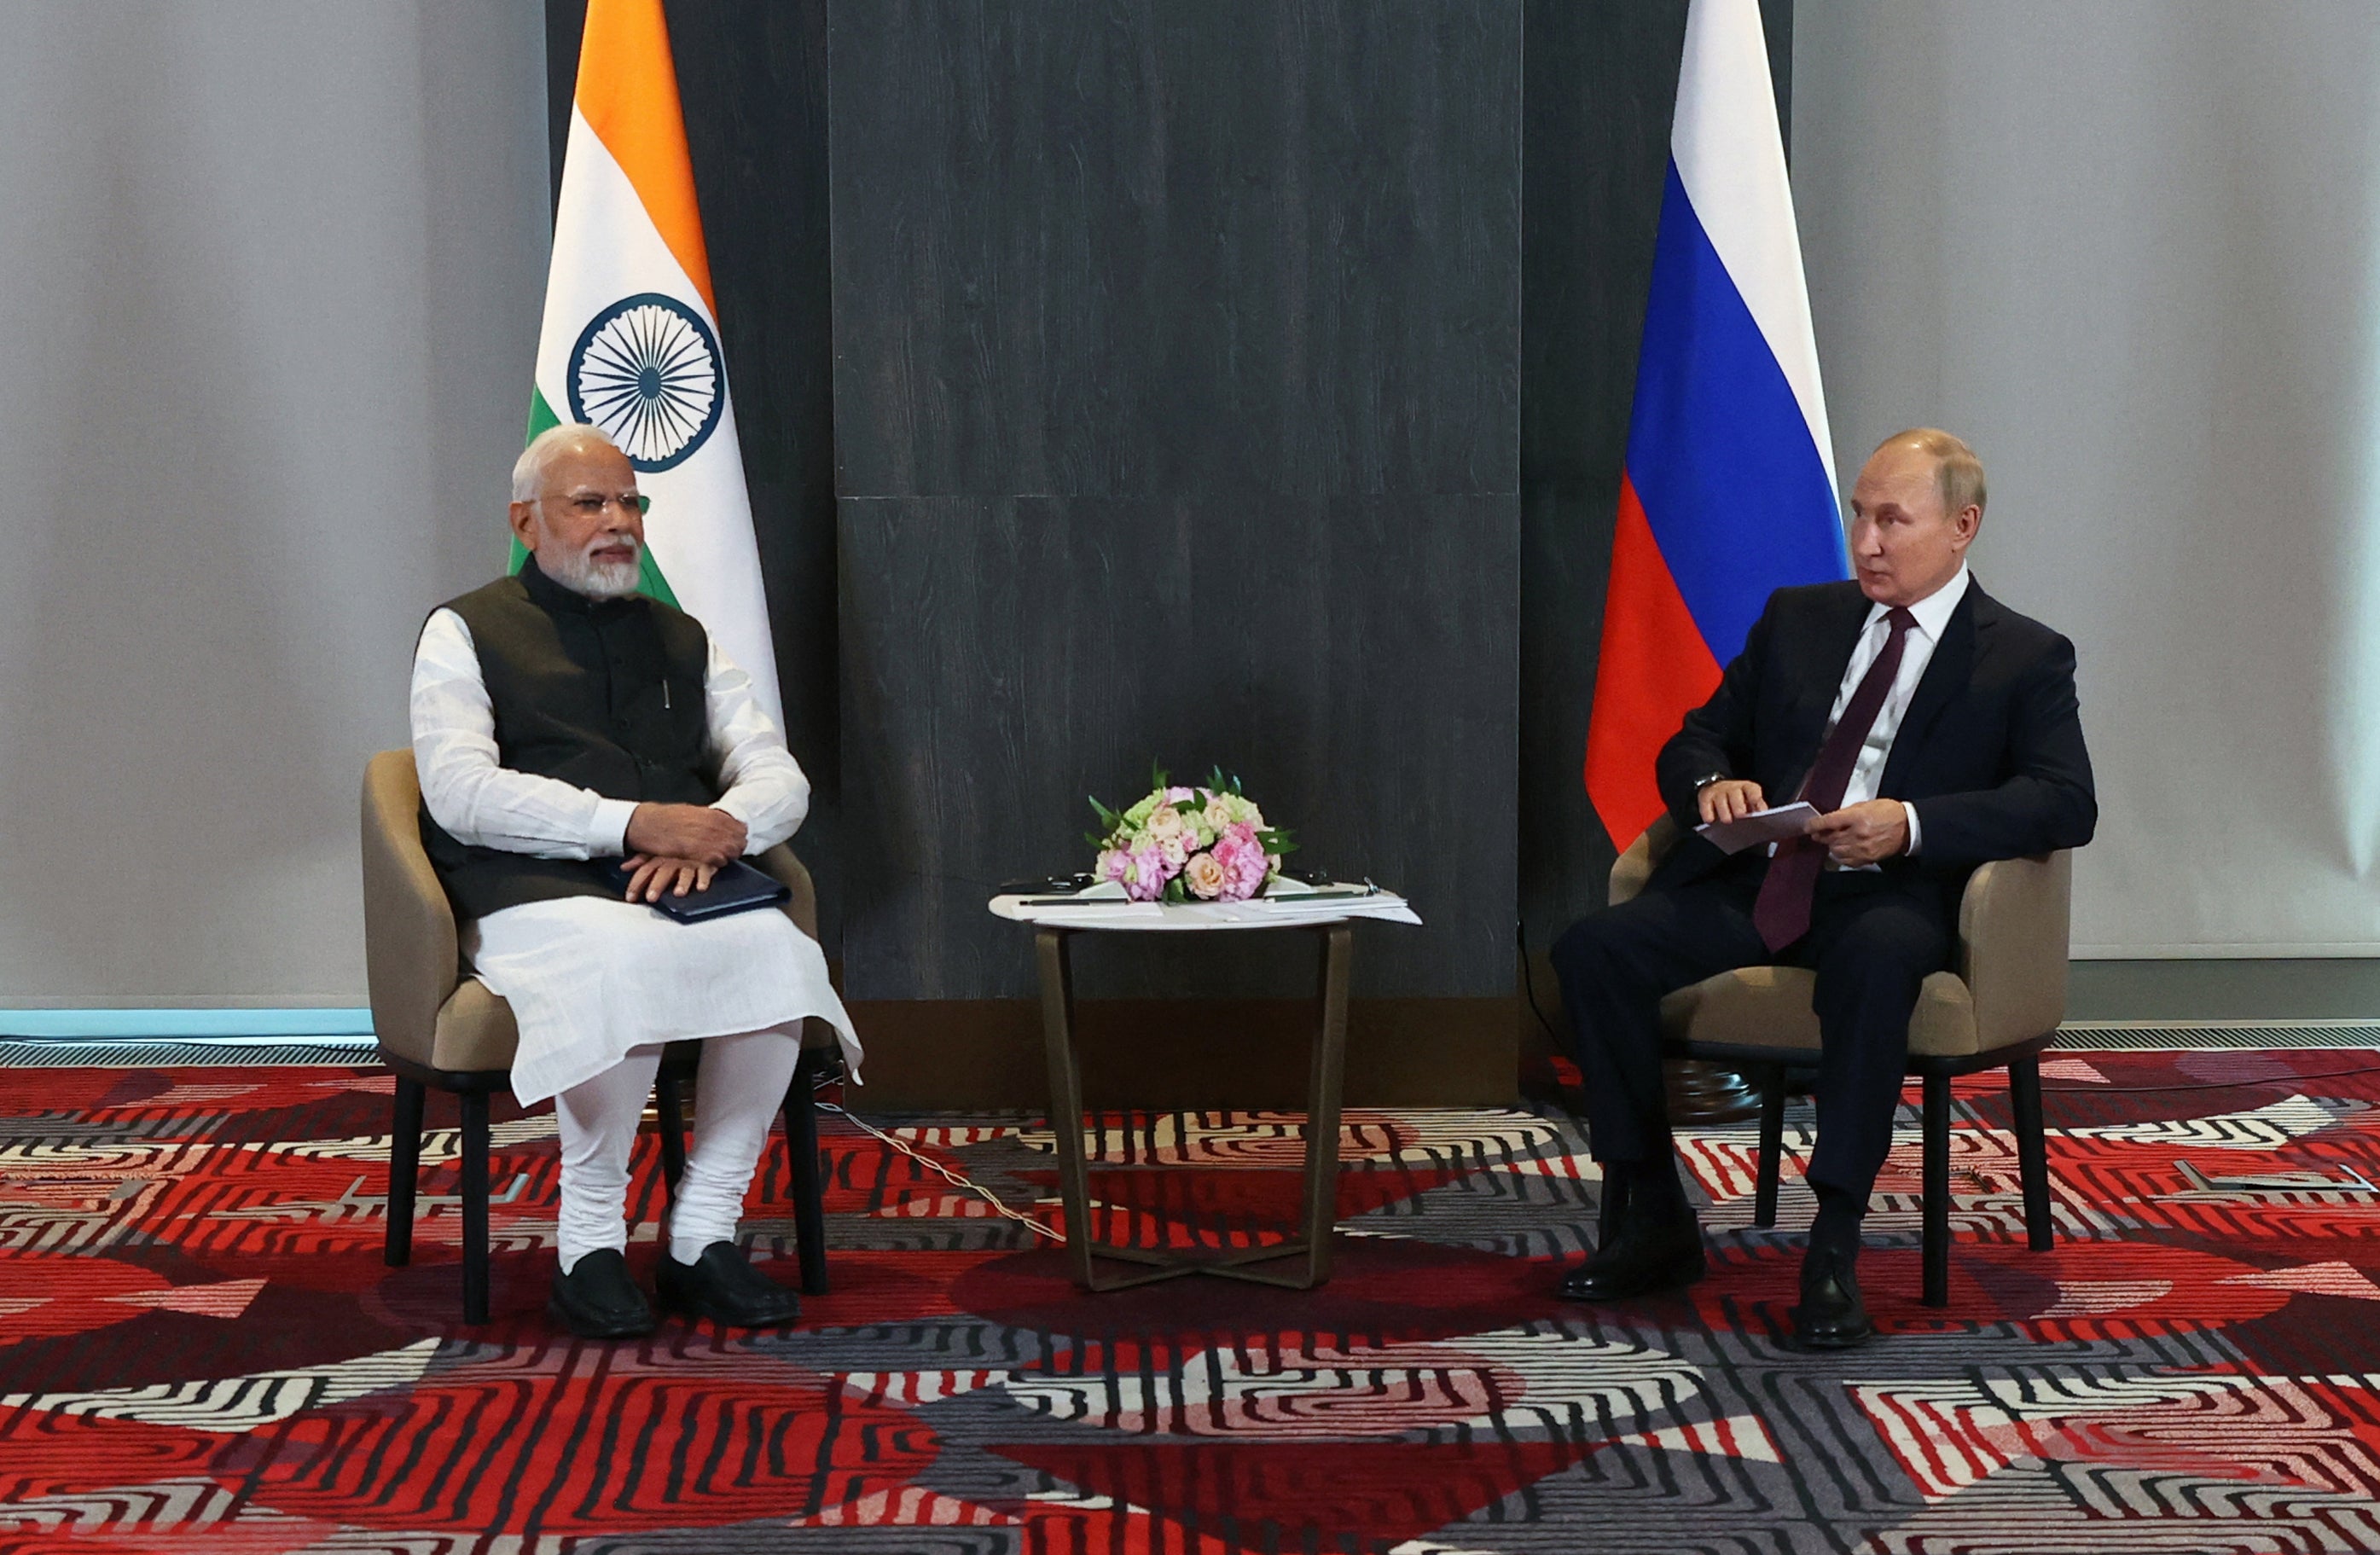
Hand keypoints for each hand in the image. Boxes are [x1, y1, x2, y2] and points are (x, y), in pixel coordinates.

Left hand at [621, 853, 717, 902]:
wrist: (702, 831)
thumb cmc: (677, 848)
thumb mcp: (658, 852)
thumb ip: (641, 860)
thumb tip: (624, 867)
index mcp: (661, 857)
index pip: (645, 870)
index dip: (636, 884)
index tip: (631, 898)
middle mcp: (674, 859)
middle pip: (663, 872)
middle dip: (657, 885)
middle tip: (651, 897)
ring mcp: (690, 862)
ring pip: (685, 873)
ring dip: (682, 883)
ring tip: (678, 893)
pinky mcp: (706, 864)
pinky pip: (706, 872)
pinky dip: (704, 880)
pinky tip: (701, 888)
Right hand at [625, 802, 745, 866]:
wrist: (648, 823)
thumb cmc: (667, 818)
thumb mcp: (692, 812)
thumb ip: (710, 818)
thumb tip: (725, 823)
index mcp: (713, 814)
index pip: (740, 827)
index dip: (739, 836)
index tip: (736, 840)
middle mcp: (713, 825)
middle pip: (738, 841)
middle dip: (736, 847)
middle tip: (729, 852)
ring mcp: (706, 838)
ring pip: (730, 852)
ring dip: (727, 856)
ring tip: (717, 858)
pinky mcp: (698, 852)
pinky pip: (717, 861)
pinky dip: (716, 864)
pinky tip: (708, 862)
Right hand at [1696, 778, 1768, 824]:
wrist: (1715, 788)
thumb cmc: (1737, 800)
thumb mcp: (1749, 801)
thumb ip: (1757, 808)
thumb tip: (1764, 818)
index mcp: (1746, 788)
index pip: (1752, 790)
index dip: (1755, 799)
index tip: (1759, 810)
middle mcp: (1732, 787)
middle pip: (1735, 794)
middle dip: (1738, 805)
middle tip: (1741, 815)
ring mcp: (1718, 791)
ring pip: (1720, 799)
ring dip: (1724, 811)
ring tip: (1727, 821)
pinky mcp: (1705, 796)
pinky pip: (1706, 804)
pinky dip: (1708, 813)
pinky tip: (1711, 820)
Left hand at [1807, 799, 1908, 865]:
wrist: (1907, 827)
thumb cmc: (1889, 813)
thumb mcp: (1866, 805)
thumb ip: (1847, 813)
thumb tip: (1831, 820)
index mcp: (1858, 817)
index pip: (1829, 822)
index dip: (1815, 825)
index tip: (1808, 826)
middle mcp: (1859, 834)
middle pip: (1831, 838)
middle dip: (1822, 836)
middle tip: (1818, 833)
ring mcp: (1863, 848)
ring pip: (1836, 851)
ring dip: (1831, 845)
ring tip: (1833, 840)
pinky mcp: (1868, 858)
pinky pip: (1847, 861)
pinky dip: (1841, 856)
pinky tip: (1842, 849)